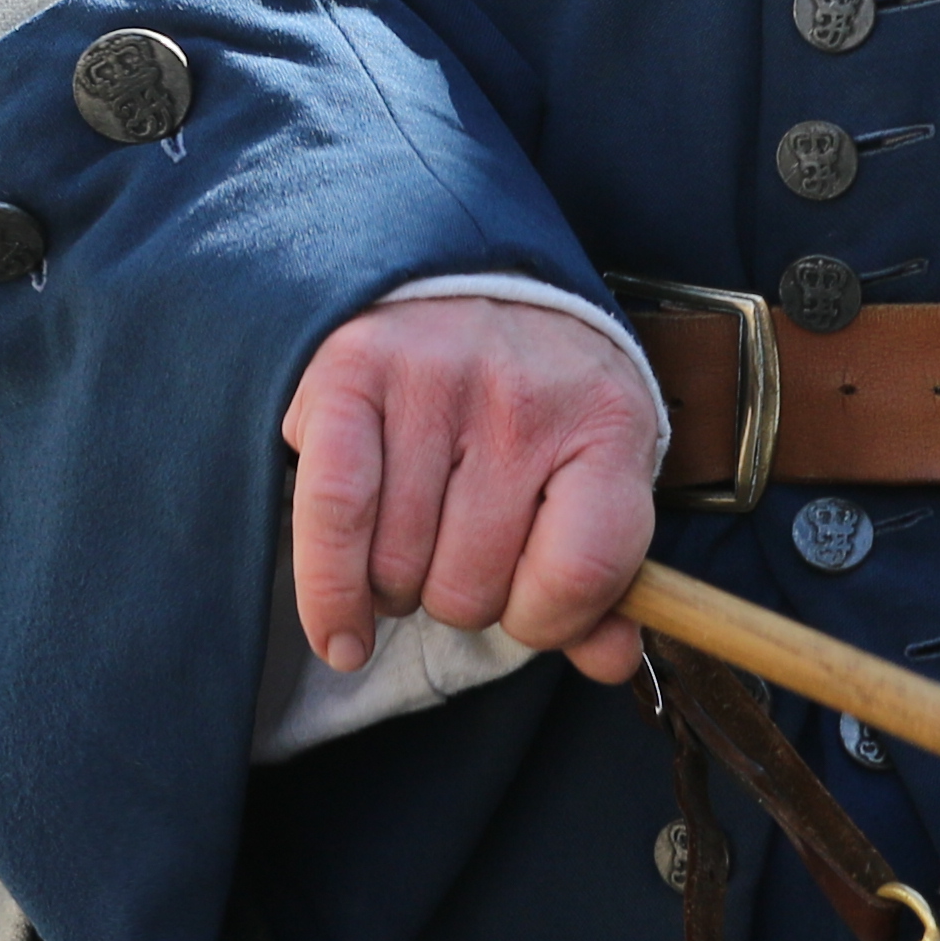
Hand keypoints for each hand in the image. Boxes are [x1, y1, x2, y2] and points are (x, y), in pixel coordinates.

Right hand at [281, 294, 662, 687]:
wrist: (465, 276)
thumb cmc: (537, 403)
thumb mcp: (598, 475)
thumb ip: (606, 584)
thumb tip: (610, 664)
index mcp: (605, 423)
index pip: (581, 573)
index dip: (549, 619)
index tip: (530, 607)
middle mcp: (521, 396)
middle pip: (473, 587)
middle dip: (462, 594)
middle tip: (461, 544)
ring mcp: (434, 379)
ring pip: (399, 570)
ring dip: (397, 585)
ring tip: (412, 531)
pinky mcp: (351, 373)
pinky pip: (332, 515)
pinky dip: (329, 594)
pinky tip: (342, 632)